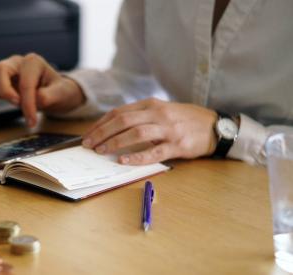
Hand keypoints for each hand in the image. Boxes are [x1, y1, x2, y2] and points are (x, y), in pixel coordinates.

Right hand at [0, 53, 84, 126]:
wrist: (54, 92)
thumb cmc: (57, 90)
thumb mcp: (62, 93)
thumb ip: (52, 95)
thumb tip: (39, 97)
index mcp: (34, 62)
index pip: (25, 83)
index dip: (27, 104)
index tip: (31, 120)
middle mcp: (17, 61)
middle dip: (5, 92)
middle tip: (16, 105)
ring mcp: (5, 67)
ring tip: (9, 100)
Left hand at [82, 98, 218, 164]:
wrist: (216, 126)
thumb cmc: (184, 119)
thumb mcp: (161, 110)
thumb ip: (140, 116)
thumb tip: (112, 128)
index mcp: (151, 104)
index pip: (119, 112)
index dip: (101, 124)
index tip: (88, 134)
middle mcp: (158, 113)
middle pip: (123, 121)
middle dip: (102, 133)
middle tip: (88, 144)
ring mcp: (168, 129)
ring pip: (136, 133)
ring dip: (115, 142)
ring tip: (101, 151)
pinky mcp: (177, 145)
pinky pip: (154, 152)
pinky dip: (137, 157)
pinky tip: (123, 161)